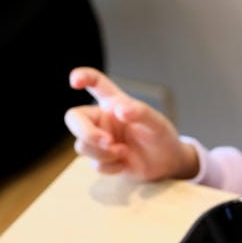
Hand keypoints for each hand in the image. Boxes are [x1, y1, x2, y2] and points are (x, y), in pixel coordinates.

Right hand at [63, 67, 196, 180]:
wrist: (168, 164)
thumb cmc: (162, 137)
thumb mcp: (157, 123)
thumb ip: (140, 113)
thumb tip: (120, 110)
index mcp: (114, 102)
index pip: (95, 83)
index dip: (83, 76)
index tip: (75, 81)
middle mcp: (103, 119)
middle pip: (73, 118)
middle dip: (86, 132)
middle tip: (107, 141)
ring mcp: (100, 139)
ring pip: (82, 145)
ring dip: (102, 152)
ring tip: (125, 153)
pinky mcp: (102, 159)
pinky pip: (94, 164)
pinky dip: (110, 166)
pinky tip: (125, 164)